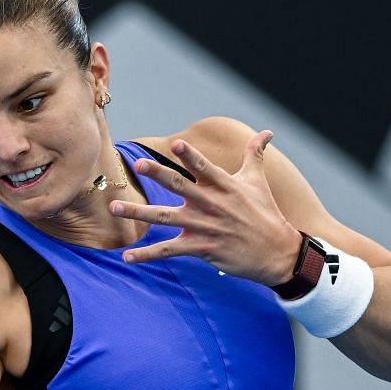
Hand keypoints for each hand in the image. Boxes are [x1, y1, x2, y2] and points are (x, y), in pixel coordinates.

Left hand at [110, 129, 302, 285]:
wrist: (276, 252)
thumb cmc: (266, 213)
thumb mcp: (258, 181)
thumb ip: (255, 154)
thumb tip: (267, 132)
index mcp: (223, 185)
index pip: (204, 166)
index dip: (190, 155)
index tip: (175, 143)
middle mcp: (211, 204)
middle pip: (179, 186)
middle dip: (157, 174)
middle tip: (136, 165)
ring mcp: (204, 227)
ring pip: (165, 218)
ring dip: (138, 213)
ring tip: (113, 208)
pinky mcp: (201, 248)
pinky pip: (169, 250)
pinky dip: (147, 255)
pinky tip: (127, 257)